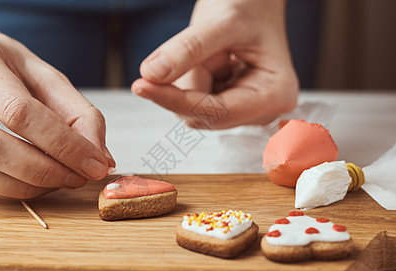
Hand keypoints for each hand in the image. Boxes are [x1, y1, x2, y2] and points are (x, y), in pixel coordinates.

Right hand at [0, 33, 114, 198]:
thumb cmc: (10, 68)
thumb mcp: (48, 78)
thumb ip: (80, 115)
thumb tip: (101, 158)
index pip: (20, 111)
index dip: (63, 145)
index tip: (95, 165)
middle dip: (44, 170)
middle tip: (78, 177)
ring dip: (26, 185)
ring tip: (60, 180)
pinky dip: (7, 188)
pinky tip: (34, 182)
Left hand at [132, 0, 298, 128]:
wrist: (254, 2)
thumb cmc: (250, 6)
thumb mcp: (222, 21)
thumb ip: (188, 49)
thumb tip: (152, 75)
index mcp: (275, 94)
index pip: (217, 112)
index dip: (175, 100)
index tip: (141, 86)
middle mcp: (263, 110)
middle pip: (203, 115)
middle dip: (188, 82)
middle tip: (199, 44)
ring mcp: (246, 111)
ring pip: (194, 110)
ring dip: (190, 79)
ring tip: (213, 51)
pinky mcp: (229, 107)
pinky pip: (194, 103)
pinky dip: (190, 80)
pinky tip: (209, 62)